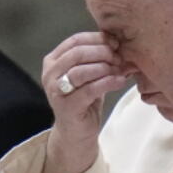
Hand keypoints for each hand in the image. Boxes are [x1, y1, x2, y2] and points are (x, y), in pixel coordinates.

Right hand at [35, 31, 130, 172]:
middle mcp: (50, 73)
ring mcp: (56, 90)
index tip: (116, 43)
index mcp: (53, 60)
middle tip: (120, 58)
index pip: (76, 40)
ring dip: (105, 67)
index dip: (98, 39)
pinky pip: (90, 89)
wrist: (76, 133)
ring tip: (120, 70)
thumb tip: (122, 42)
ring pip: (82, 70)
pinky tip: (120, 81)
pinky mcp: (66, 106)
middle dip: (103, 52)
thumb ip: (100, 58)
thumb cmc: (85, 100)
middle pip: (78, 53)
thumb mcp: (91, 74)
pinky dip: (108, 82)